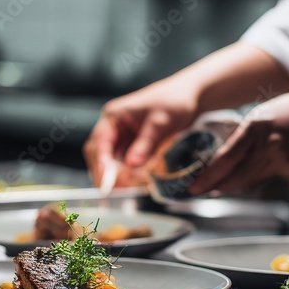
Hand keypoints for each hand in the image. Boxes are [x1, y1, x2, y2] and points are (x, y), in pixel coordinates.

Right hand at [84, 80, 200, 186]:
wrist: (189, 96)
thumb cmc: (173, 101)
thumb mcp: (160, 123)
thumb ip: (146, 143)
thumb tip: (131, 165)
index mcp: (114, 116)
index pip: (99, 142)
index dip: (101, 164)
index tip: (106, 182)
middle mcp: (113, 126)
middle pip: (98, 153)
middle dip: (104, 173)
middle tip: (114, 192)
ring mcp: (121, 136)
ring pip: (110, 160)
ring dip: (115, 175)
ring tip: (125, 190)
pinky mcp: (132, 144)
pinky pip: (123, 162)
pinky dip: (127, 173)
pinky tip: (135, 183)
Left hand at [187, 87, 288, 194]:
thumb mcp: (267, 115)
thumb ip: (248, 136)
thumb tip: (230, 158)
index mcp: (256, 126)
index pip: (226, 156)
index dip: (208, 175)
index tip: (194, 186)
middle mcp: (267, 144)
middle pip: (236, 174)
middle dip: (216, 186)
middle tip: (200, 192)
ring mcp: (282, 159)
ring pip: (252, 179)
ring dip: (237, 183)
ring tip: (225, 184)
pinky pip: (271, 176)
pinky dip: (265, 174)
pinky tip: (276, 161)